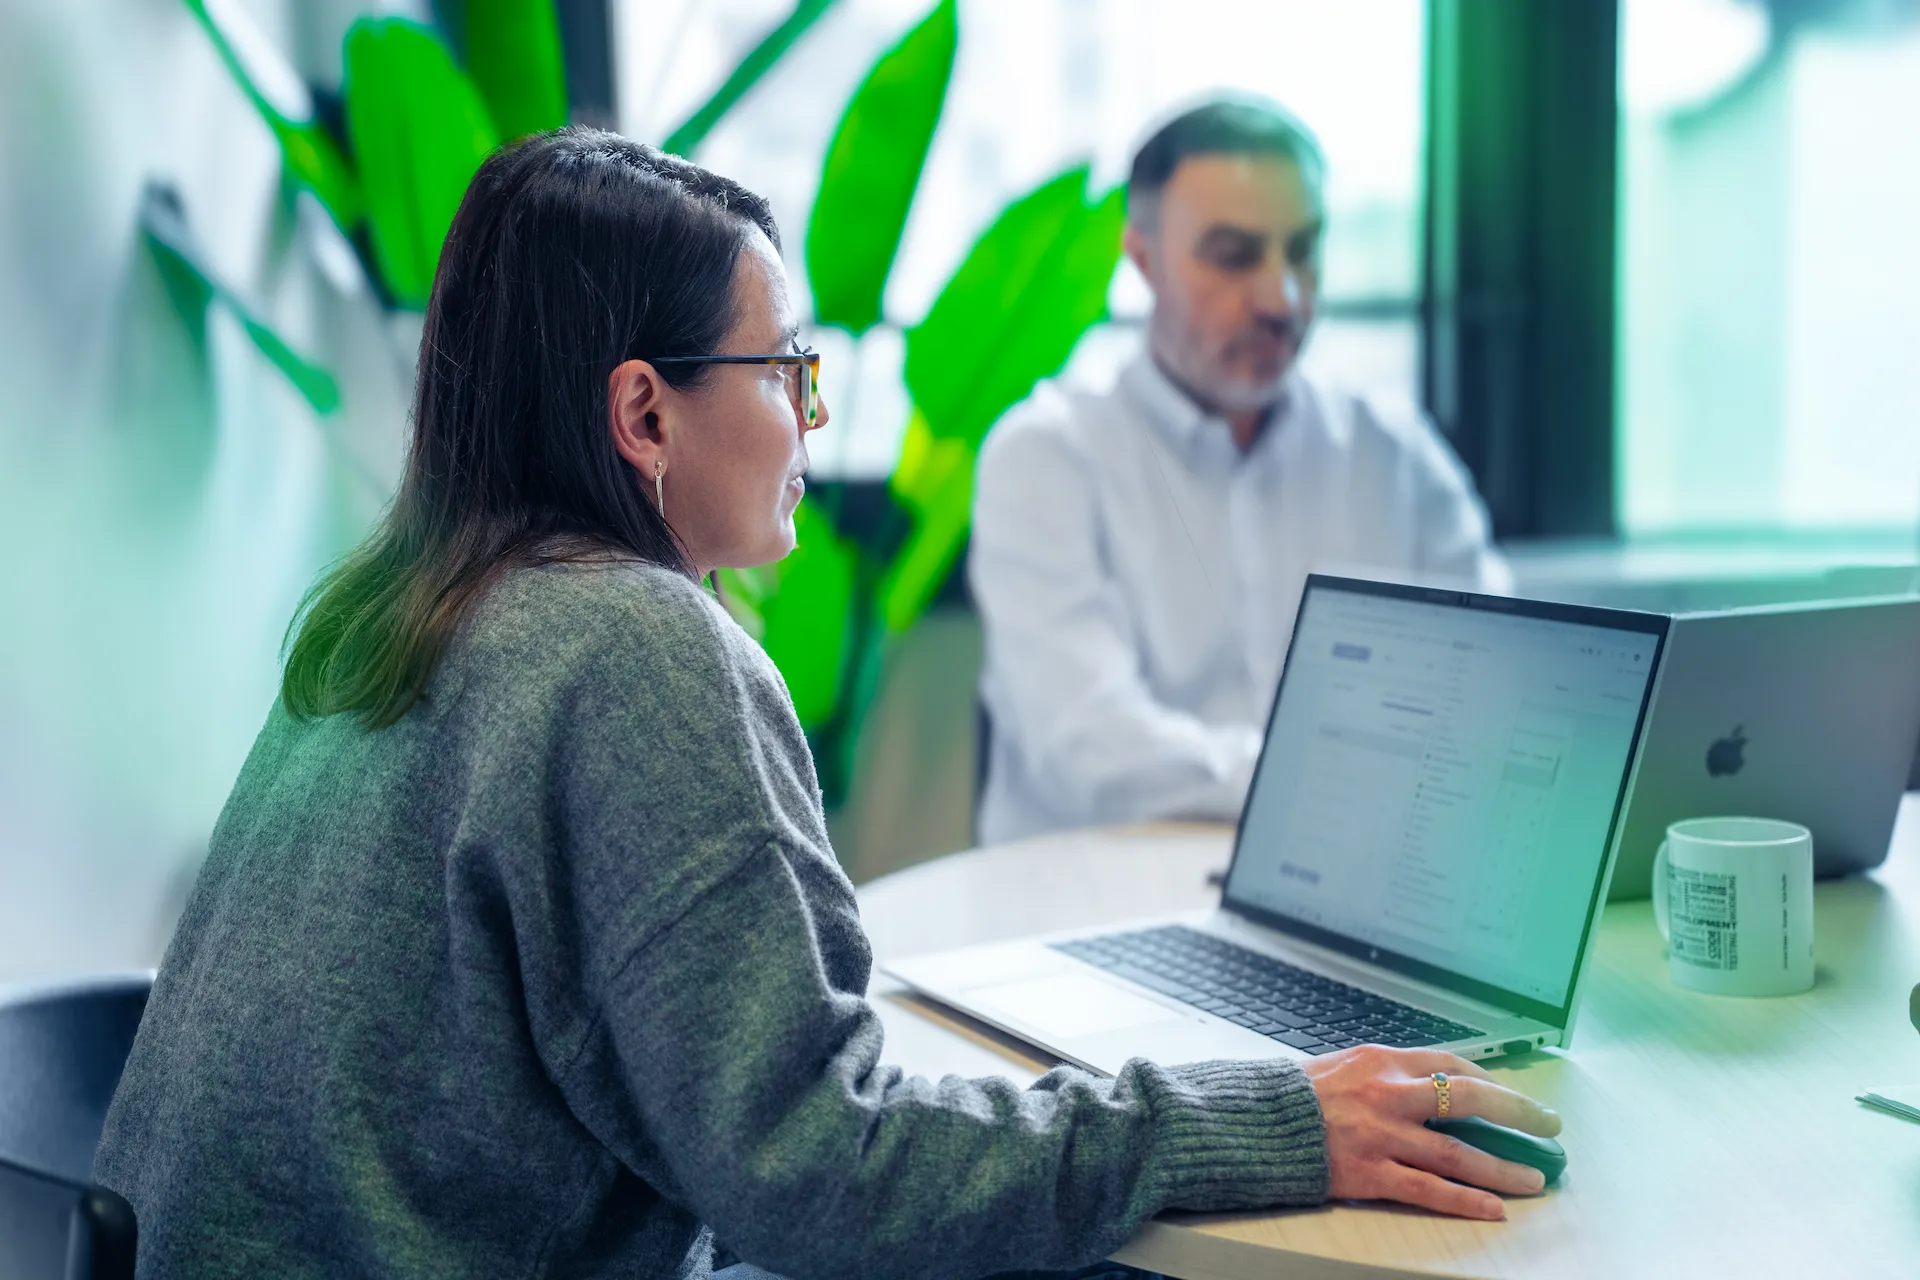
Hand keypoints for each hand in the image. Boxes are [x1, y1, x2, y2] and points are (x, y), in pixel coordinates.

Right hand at [1302, 1045, 1561, 1220]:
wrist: (1254, 1124)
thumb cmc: (1296, 1095)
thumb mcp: (1344, 1065)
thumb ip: (1387, 1073)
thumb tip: (1433, 1085)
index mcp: (1381, 1060)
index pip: (1452, 1063)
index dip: (1491, 1080)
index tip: (1512, 1095)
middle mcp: (1388, 1094)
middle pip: (1469, 1099)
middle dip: (1518, 1112)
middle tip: (1548, 1124)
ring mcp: (1382, 1136)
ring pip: (1458, 1152)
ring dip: (1503, 1167)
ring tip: (1533, 1178)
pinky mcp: (1370, 1173)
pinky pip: (1429, 1189)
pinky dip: (1466, 1200)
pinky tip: (1493, 1207)